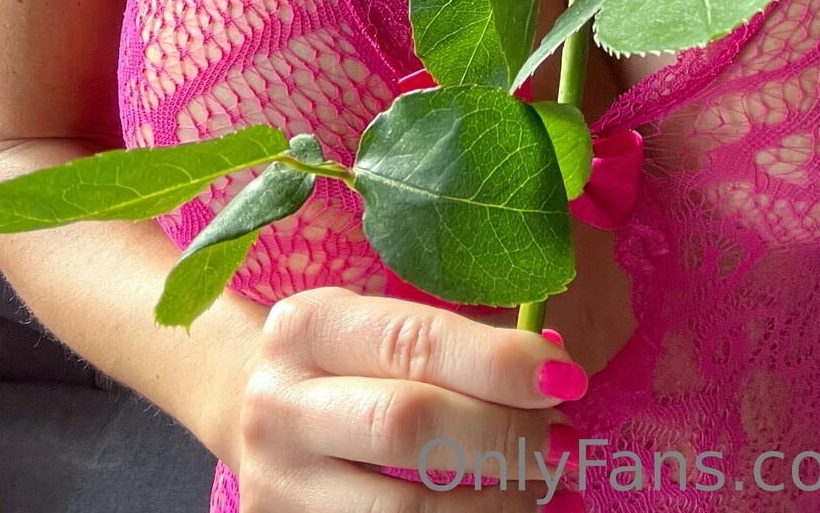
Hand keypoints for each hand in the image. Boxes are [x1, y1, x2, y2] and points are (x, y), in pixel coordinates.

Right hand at [234, 288, 585, 507]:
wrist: (252, 407)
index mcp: (308, 326)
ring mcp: (276, 483)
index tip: (567, 380)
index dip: (500, 364)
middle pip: (410, 425)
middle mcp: (281, 404)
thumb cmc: (345, 359)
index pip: (418, 341)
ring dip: (496, 502)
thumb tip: (553, 368)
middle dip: (504, 436)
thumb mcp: (378, 325)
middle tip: (565, 443)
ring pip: (404, 508)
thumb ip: (457, 342)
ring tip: (551, 488)